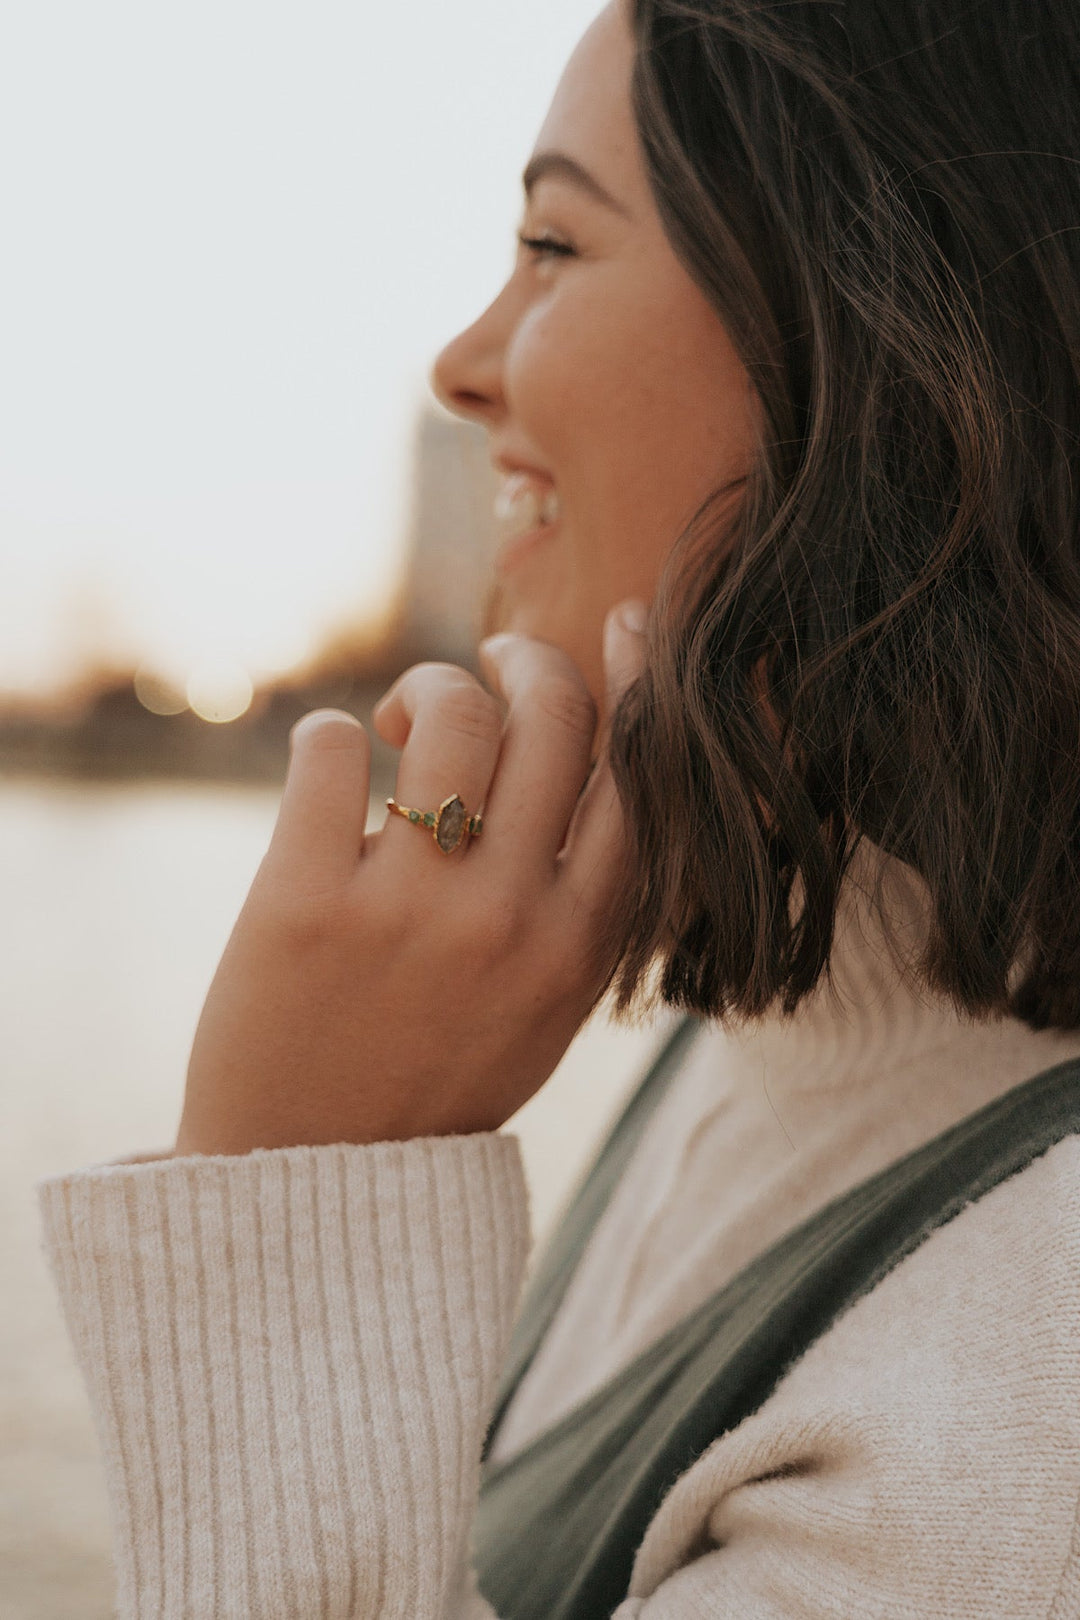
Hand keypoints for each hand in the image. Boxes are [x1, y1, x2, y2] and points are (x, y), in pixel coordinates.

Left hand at [173, 601, 647, 1155]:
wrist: (308, 1179)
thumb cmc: (435, 1078)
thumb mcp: (545, 1007)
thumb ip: (580, 902)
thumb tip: (589, 762)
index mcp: (579, 945)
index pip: (639, 777)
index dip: (637, 682)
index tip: (620, 629)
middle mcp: (507, 918)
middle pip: (554, 720)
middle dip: (527, 661)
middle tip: (493, 666)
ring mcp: (407, 909)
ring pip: (453, 712)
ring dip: (429, 686)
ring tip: (403, 721)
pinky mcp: (301, 901)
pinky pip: (333, 748)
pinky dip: (336, 731)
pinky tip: (336, 759)